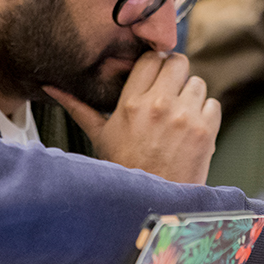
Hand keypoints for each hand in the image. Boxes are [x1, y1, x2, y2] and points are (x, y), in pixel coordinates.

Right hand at [44, 52, 219, 183]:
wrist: (151, 205)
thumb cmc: (123, 168)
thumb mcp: (99, 135)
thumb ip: (77, 106)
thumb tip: (49, 86)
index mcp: (131, 103)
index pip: (151, 58)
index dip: (155, 65)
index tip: (155, 77)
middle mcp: (158, 105)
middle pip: (179, 62)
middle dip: (176, 75)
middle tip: (171, 92)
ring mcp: (184, 117)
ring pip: (198, 83)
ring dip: (192, 96)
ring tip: (180, 116)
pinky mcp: (205, 132)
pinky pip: (213, 104)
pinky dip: (206, 115)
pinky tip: (192, 130)